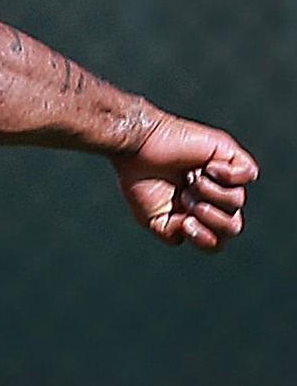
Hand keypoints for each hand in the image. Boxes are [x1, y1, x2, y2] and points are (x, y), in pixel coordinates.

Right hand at [112, 113, 256, 250]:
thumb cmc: (140, 178)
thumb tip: (189, 233)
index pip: (217, 238)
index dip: (205, 239)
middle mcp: (212, 197)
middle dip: (213, 220)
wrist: (137, 146)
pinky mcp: (229, 156)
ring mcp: (223, 176)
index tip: (183, 222)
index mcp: (196, 213)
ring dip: (212, 194)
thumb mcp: (151, 218)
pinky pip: (249, 174)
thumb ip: (172, 234)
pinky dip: (230, 176)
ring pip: (238, 200)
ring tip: (192, 180)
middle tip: (187, 200)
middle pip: (233, 225)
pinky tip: (209, 167)